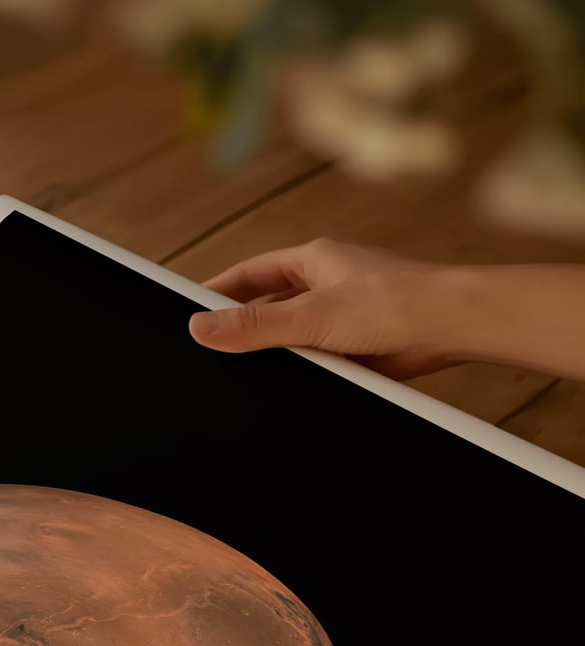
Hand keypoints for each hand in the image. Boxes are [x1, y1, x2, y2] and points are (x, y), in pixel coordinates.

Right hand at [188, 237, 460, 378]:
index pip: (249, 273)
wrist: (454, 327)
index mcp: (313, 260)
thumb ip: (253, 325)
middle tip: (211, 349)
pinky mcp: (358, 344)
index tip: (190, 312)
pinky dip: (304, 371)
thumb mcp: (310, 316)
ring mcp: (343, 314)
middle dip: (242, 326)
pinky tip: (293, 385)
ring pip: (292, 335)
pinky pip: (317, 358)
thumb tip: (200, 328)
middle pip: (267, 304)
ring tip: (248, 373)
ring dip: (276, 353)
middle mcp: (327, 283)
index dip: (217, 292)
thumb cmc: (397, 303)